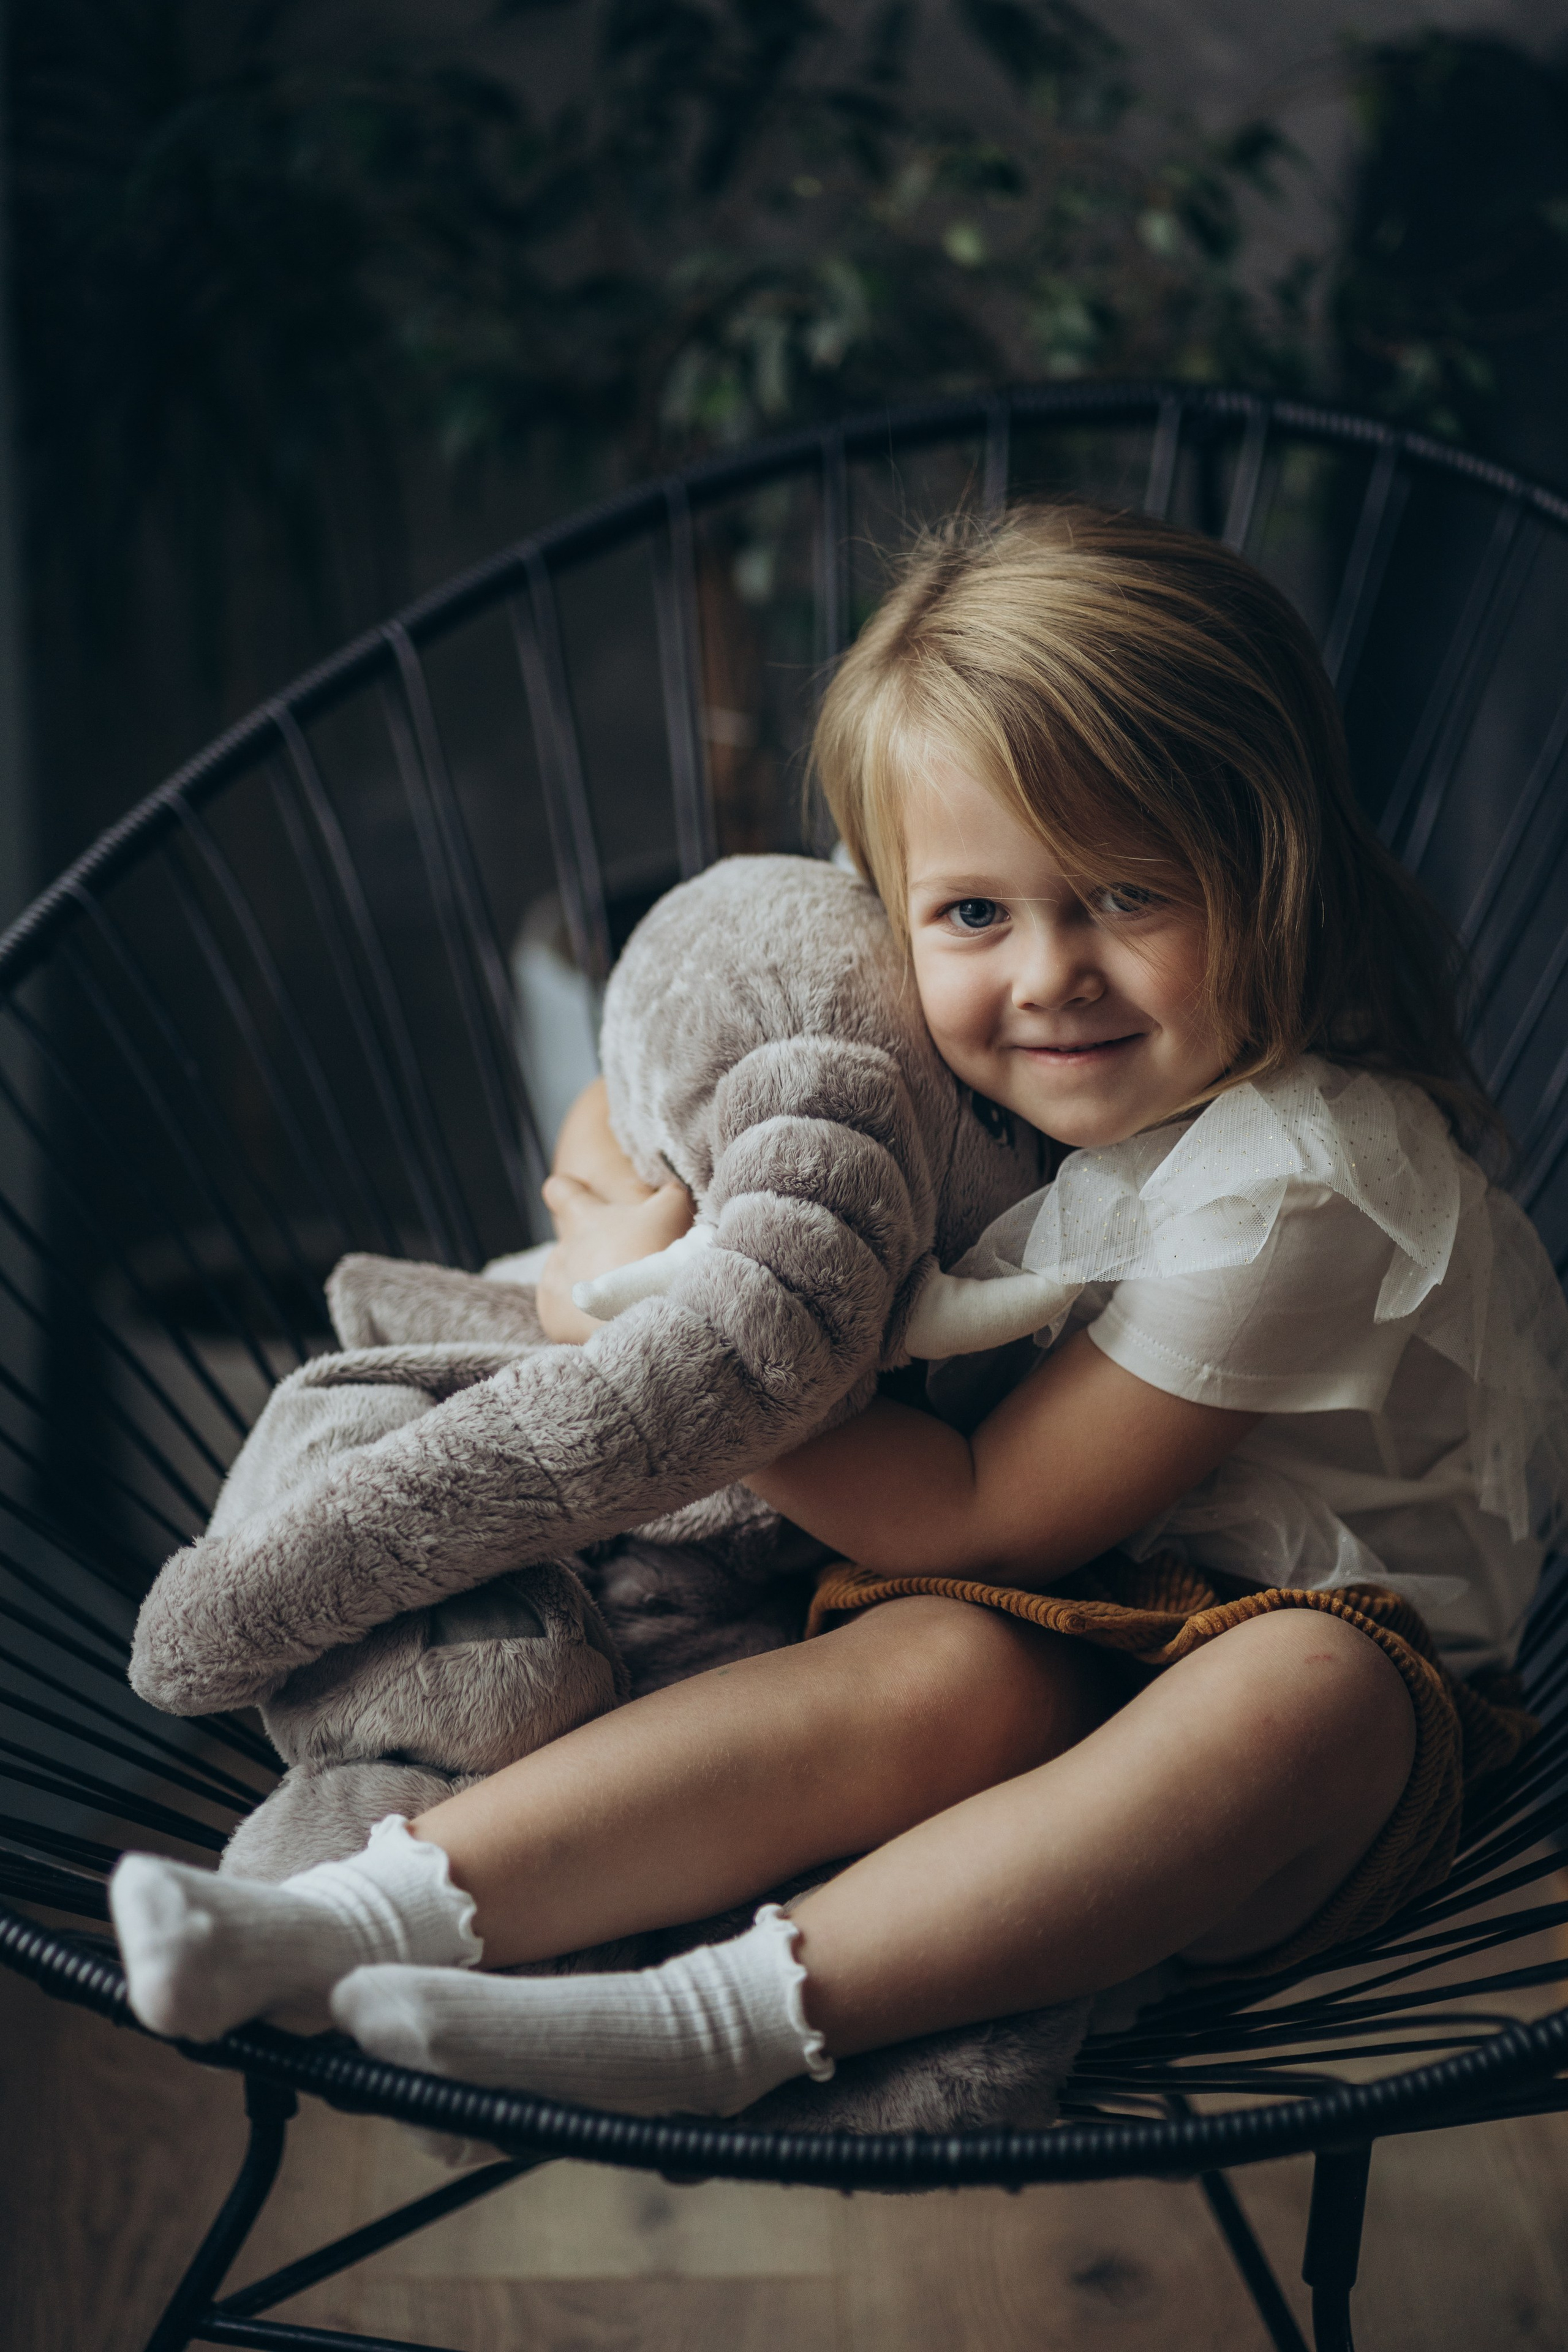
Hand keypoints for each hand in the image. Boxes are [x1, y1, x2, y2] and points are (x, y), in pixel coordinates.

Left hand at [536, 1080, 694, 1341]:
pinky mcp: (552, 1318)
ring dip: (586, 1283)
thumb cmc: (656, 1255)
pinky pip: (562, 1314)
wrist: (643, 1311)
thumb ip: (670, 1191)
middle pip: (573, 1244)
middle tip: (627, 1264)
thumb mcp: (672, 1211)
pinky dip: (579, 1317)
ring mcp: (554, 1284)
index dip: (566, 1191)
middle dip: (595, 1251)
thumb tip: (674, 1181)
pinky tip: (604, 1319)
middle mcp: (562, 1248)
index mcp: (584, 1218)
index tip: (570, 1193)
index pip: (560, 1191)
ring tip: (619, 1296)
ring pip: (565, 1279)